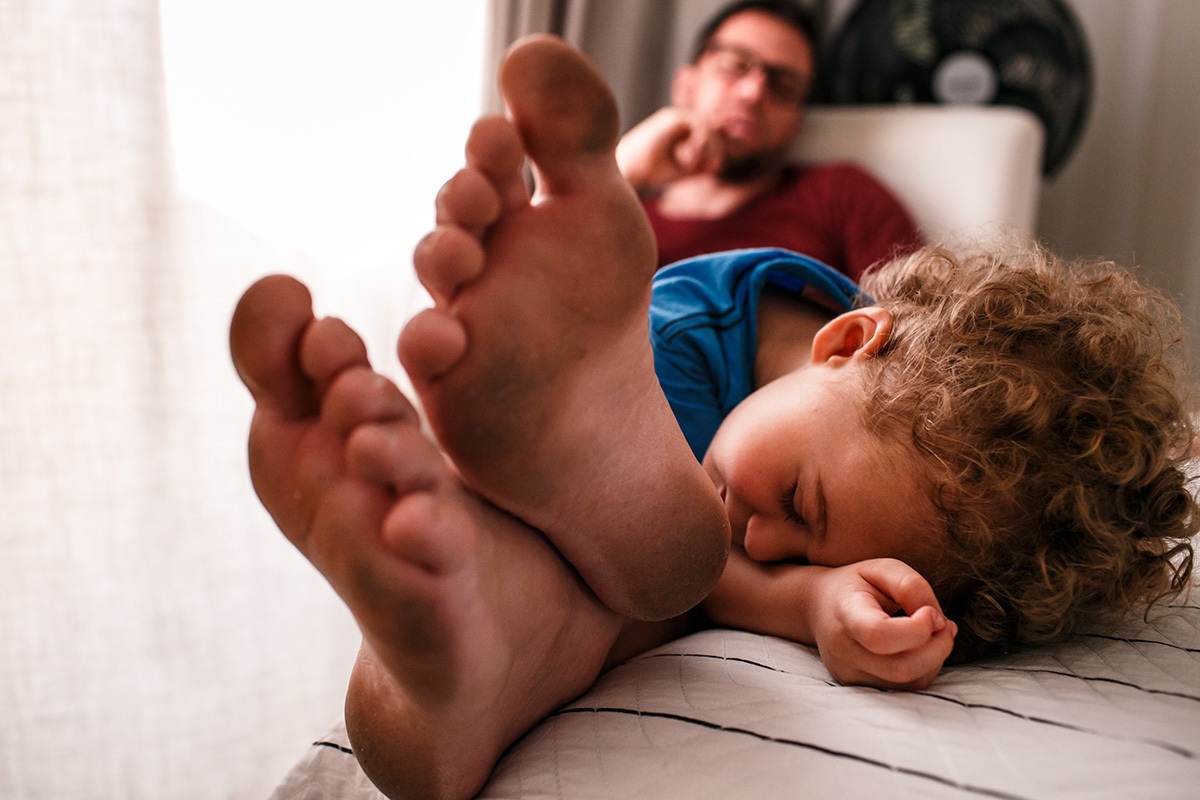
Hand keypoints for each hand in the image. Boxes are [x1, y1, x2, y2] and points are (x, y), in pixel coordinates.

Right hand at [616, 107, 722, 188]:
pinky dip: (702, 141)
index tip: (716, 166)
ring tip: (703, 162)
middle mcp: (678, 119)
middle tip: (716, 164)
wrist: (629, 168)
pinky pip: (698, 124)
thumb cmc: (650, 170)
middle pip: (710, 126)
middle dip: (716, 146)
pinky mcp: (671, 118)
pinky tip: (693, 157)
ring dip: (710, 145)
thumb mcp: (681, 171)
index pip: (708, 132)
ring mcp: (674, 116)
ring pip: (706, 124)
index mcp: (679, 129)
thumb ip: (701, 168)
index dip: (716, 147)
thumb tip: (720, 166)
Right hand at [811, 559, 956, 690]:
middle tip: (944, 625)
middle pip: (901, 668)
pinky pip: (906, 688)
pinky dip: (924, 668)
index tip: (930, 613)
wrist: (819, 606)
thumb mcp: (882, 569)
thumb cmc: (855, 584)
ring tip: (933, 633)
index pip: (878, 635)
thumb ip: (912, 587)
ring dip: (934, 659)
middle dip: (938, 648)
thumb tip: (939, 623)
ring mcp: (849, 672)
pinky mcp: (860, 686)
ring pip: (909, 682)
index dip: (917, 629)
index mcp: (845, 613)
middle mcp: (842, 650)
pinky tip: (921, 647)